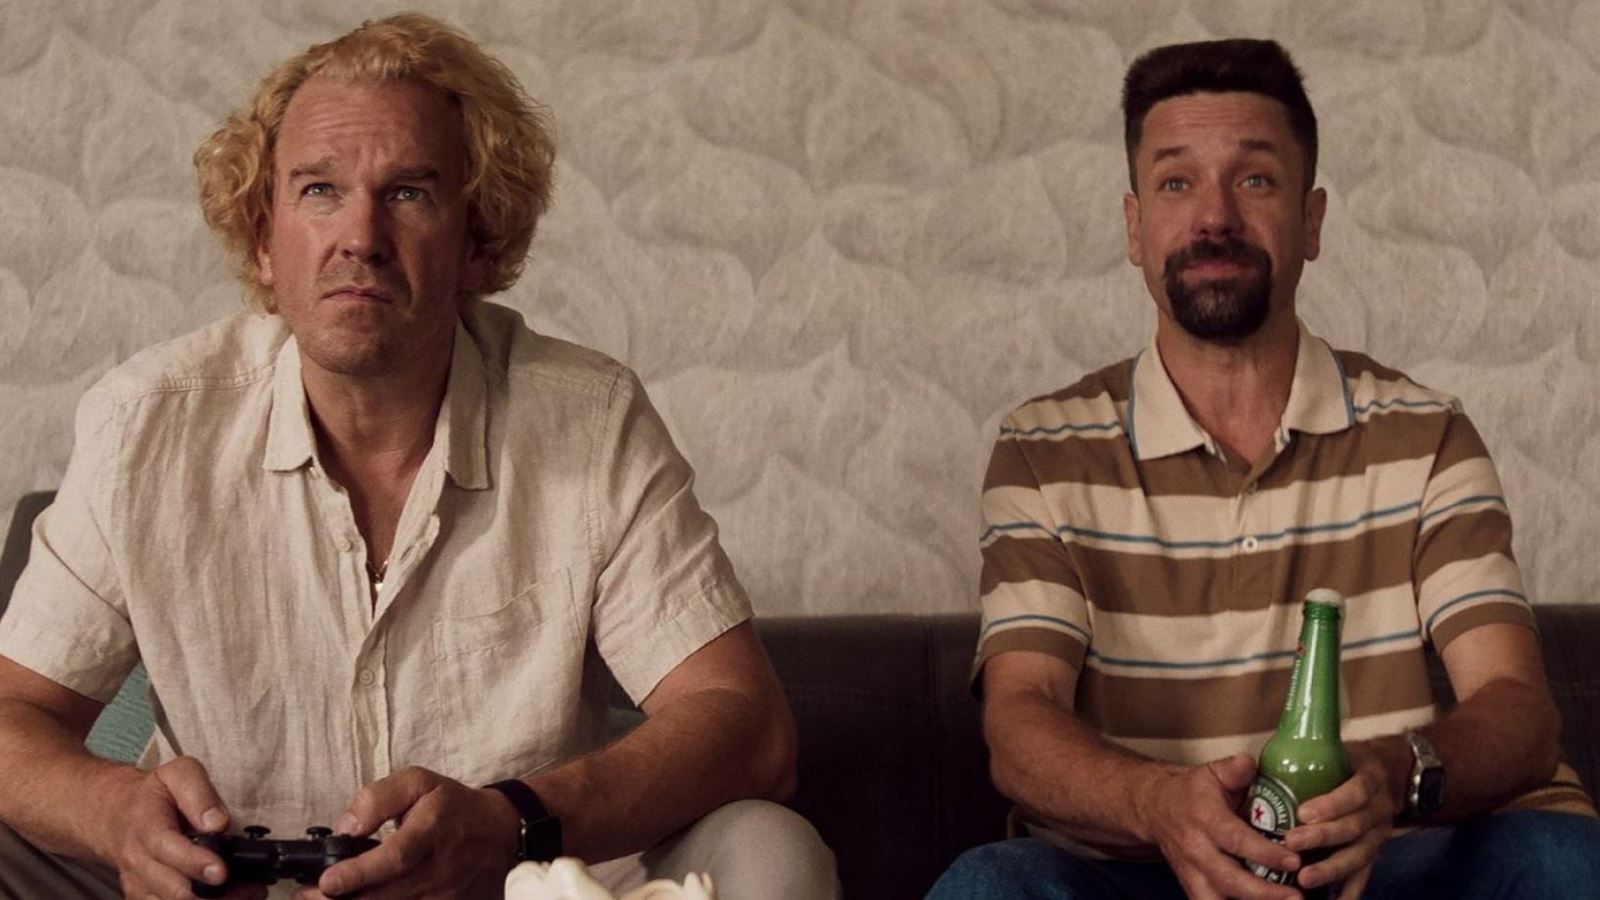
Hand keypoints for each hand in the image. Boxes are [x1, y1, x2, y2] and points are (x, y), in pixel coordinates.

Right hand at [104, 755, 265, 899]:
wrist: (116, 815)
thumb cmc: (155, 795)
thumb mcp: (177, 775)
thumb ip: (198, 793)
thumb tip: (216, 823)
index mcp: (146, 827)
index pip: (167, 849)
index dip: (195, 863)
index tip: (221, 871)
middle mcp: (139, 860)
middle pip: (173, 888)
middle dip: (213, 893)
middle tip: (251, 887)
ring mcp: (140, 883)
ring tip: (248, 893)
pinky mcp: (145, 896)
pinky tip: (228, 898)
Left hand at [294, 766, 520, 898]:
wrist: (503, 835)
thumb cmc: (454, 808)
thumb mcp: (421, 782)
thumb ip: (380, 797)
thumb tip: (345, 826)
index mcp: (431, 831)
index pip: (395, 857)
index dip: (359, 873)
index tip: (327, 881)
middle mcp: (438, 869)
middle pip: (386, 895)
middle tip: (307, 898)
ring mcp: (443, 896)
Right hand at [1139, 753, 1301, 899]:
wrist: (1156, 808)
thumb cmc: (1193, 791)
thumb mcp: (1212, 772)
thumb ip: (1234, 768)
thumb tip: (1249, 763)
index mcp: (1205, 818)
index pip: (1235, 840)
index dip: (1265, 853)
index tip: (1295, 860)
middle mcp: (1196, 849)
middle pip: (1229, 878)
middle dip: (1264, 892)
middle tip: (1298, 897)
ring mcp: (1192, 872)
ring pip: (1217, 899)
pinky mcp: (1192, 886)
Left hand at [1284, 741, 1396, 898]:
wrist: (1383, 775)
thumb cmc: (1342, 762)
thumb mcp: (1330, 751)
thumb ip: (1296, 757)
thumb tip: (1246, 764)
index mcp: (1369, 778)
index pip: (1355, 791)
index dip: (1331, 804)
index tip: (1302, 812)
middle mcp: (1379, 809)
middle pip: (1355, 827)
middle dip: (1323, 837)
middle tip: (1291, 843)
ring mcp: (1378, 835)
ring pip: (1359, 855)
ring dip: (1332, 869)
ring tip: (1304, 879)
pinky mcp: (1373, 856)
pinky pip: (1363, 877)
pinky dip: (1348, 892)